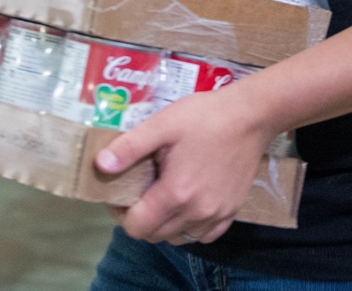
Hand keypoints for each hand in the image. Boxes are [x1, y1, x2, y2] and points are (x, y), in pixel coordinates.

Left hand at [95, 84, 273, 244]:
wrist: (251, 115)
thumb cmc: (205, 116)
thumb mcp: (163, 124)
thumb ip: (130, 147)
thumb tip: (100, 166)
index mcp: (175, 194)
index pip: (137, 227)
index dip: (121, 214)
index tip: (120, 194)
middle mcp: (196, 212)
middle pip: (156, 235)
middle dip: (140, 218)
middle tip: (139, 191)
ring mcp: (216, 214)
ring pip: (179, 237)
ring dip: (164, 225)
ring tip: (162, 196)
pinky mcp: (232, 210)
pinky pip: (205, 234)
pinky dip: (190, 227)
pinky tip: (188, 205)